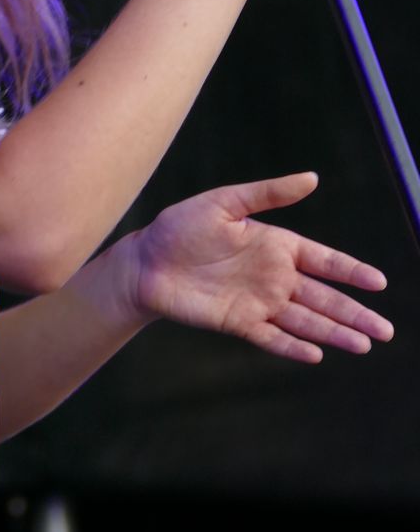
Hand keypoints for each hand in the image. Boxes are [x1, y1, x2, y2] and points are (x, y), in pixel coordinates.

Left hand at [119, 172, 392, 361]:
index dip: (351, 272)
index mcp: (276, 245)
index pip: (324, 260)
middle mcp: (274, 277)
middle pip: (324, 298)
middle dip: (355, 313)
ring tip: (364, 344)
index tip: (379, 282)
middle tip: (386, 330)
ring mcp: (258, 302)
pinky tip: (317, 354)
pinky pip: (272, 337)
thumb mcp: (224, 202)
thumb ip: (268, 194)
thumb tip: (312, 178)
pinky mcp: (239, 322)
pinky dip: (293, 346)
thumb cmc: (181, 227)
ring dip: (334, 332)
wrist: (145, 262)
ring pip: (305, 321)